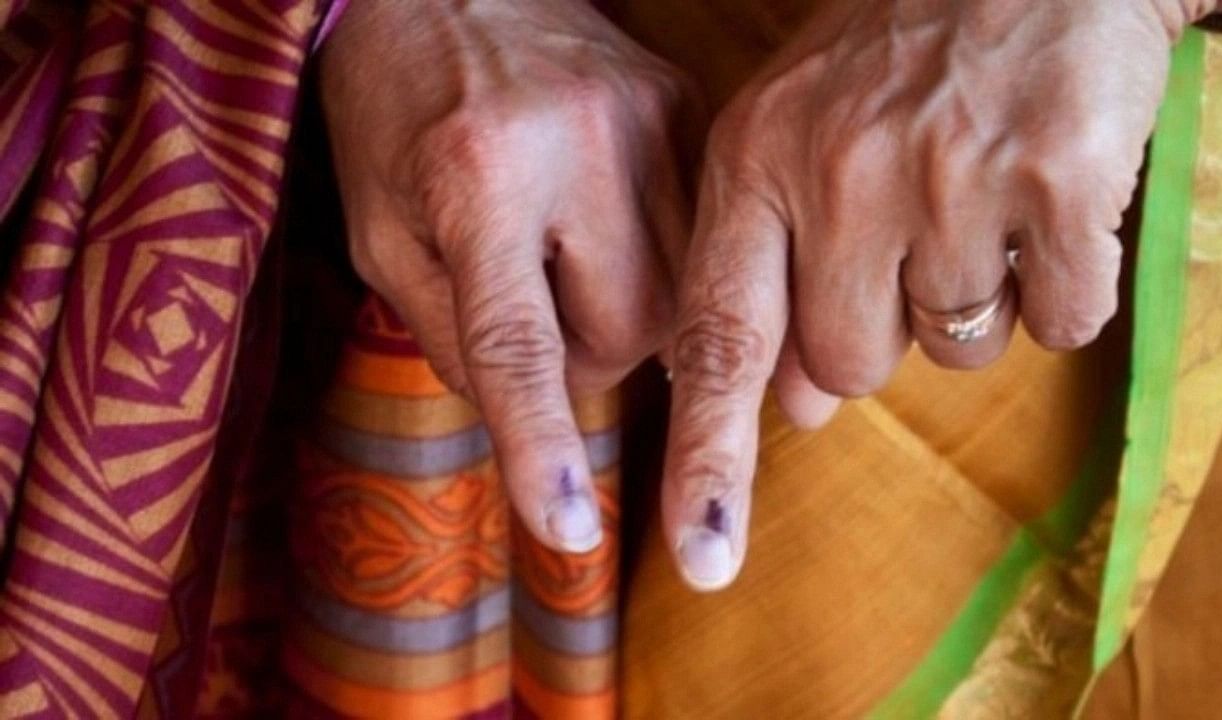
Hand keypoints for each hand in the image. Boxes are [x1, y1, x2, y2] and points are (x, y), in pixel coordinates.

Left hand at [322, 0, 691, 552]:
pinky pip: (709, 238)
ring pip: (687, 295)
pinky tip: (619, 230)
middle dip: (586, 356)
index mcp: (474, 176)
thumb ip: (449, 334)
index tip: (566, 533)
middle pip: (628, 331)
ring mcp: (649, 119)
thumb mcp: (379, 231)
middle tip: (540, 311)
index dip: (540, 447)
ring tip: (577, 261)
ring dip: (633, 314)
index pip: (516, 344)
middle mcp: (577, 143)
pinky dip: (668, 265)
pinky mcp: (687, 106)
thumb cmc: (393, 112)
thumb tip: (534, 418)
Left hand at [662, 0, 1221, 589]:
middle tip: (905, 234)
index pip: (720, 340)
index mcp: (755, 162)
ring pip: (953, 350)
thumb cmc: (897, 60)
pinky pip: (1059, 320)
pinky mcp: (1059, 177)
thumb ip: (769, 272)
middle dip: (878, 332)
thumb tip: (790, 408)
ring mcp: (950, 174)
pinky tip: (1044, 204)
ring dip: (970, 303)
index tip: (702, 554)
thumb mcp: (795, 139)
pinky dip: (1060, 286)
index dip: (708, 455)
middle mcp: (839, 171)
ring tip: (973, 200)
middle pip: (846, 370)